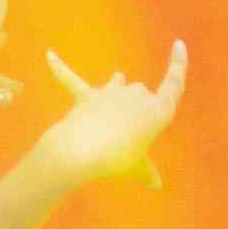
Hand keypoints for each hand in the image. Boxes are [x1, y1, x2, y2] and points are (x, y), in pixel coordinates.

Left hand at [21, 40, 191, 190]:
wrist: (85, 151)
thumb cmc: (119, 159)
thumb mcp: (137, 166)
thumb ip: (146, 171)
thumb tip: (156, 184)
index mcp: (158, 111)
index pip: (174, 83)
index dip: (178, 63)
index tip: (179, 44)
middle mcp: (137, 95)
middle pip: (141, 92)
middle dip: (138, 103)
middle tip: (132, 127)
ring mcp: (110, 93)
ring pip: (116, 83)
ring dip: (116, 87)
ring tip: (116, 82)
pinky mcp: (86, 97)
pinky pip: (70, 78)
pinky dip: (59, 67)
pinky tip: (48, 55)